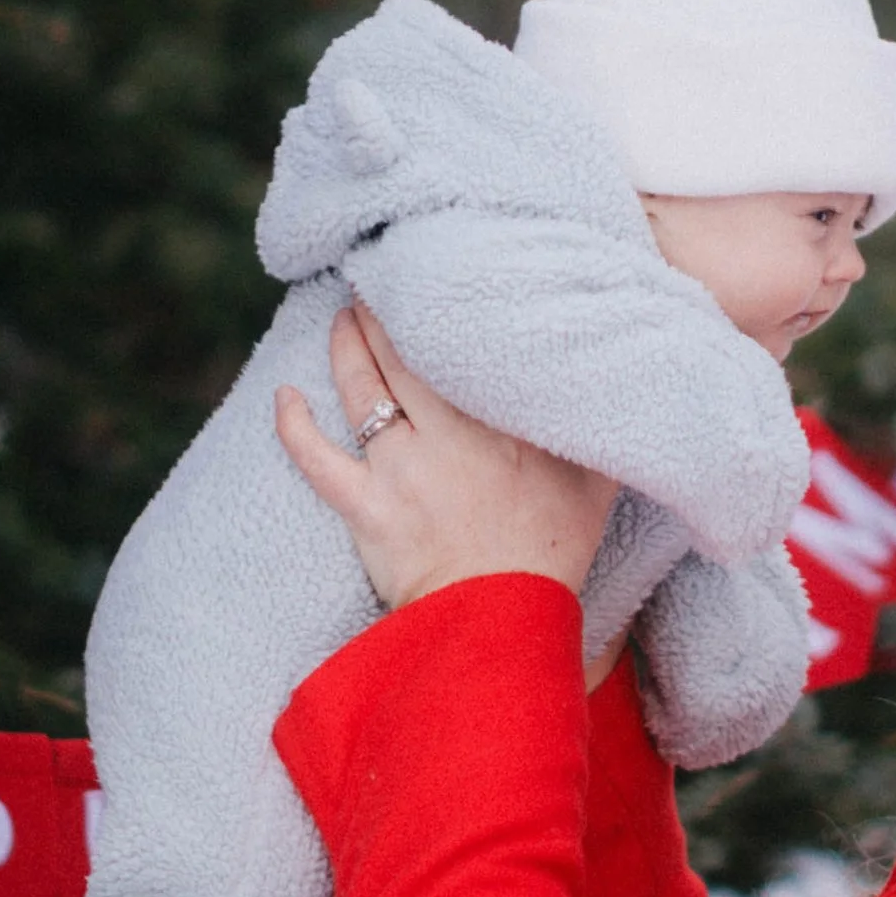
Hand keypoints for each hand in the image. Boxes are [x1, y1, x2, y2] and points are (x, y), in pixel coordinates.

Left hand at [275, 302, 619, 612]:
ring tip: (343, 320)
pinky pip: (316, 459)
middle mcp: (444, 436)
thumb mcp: (594, 483)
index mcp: (498, 424)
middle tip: (376, 282)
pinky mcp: (365, 508)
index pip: (458, 350)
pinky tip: (284, 396)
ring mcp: (399, 470)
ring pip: (361, 391)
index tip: (431, 275)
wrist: (498, 620)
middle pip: (401, 356)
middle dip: (382, 313)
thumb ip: (593, 430)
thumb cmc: (552, 554)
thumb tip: (611, 384)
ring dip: (347, 348)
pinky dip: (294, 426)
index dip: (437, 309)